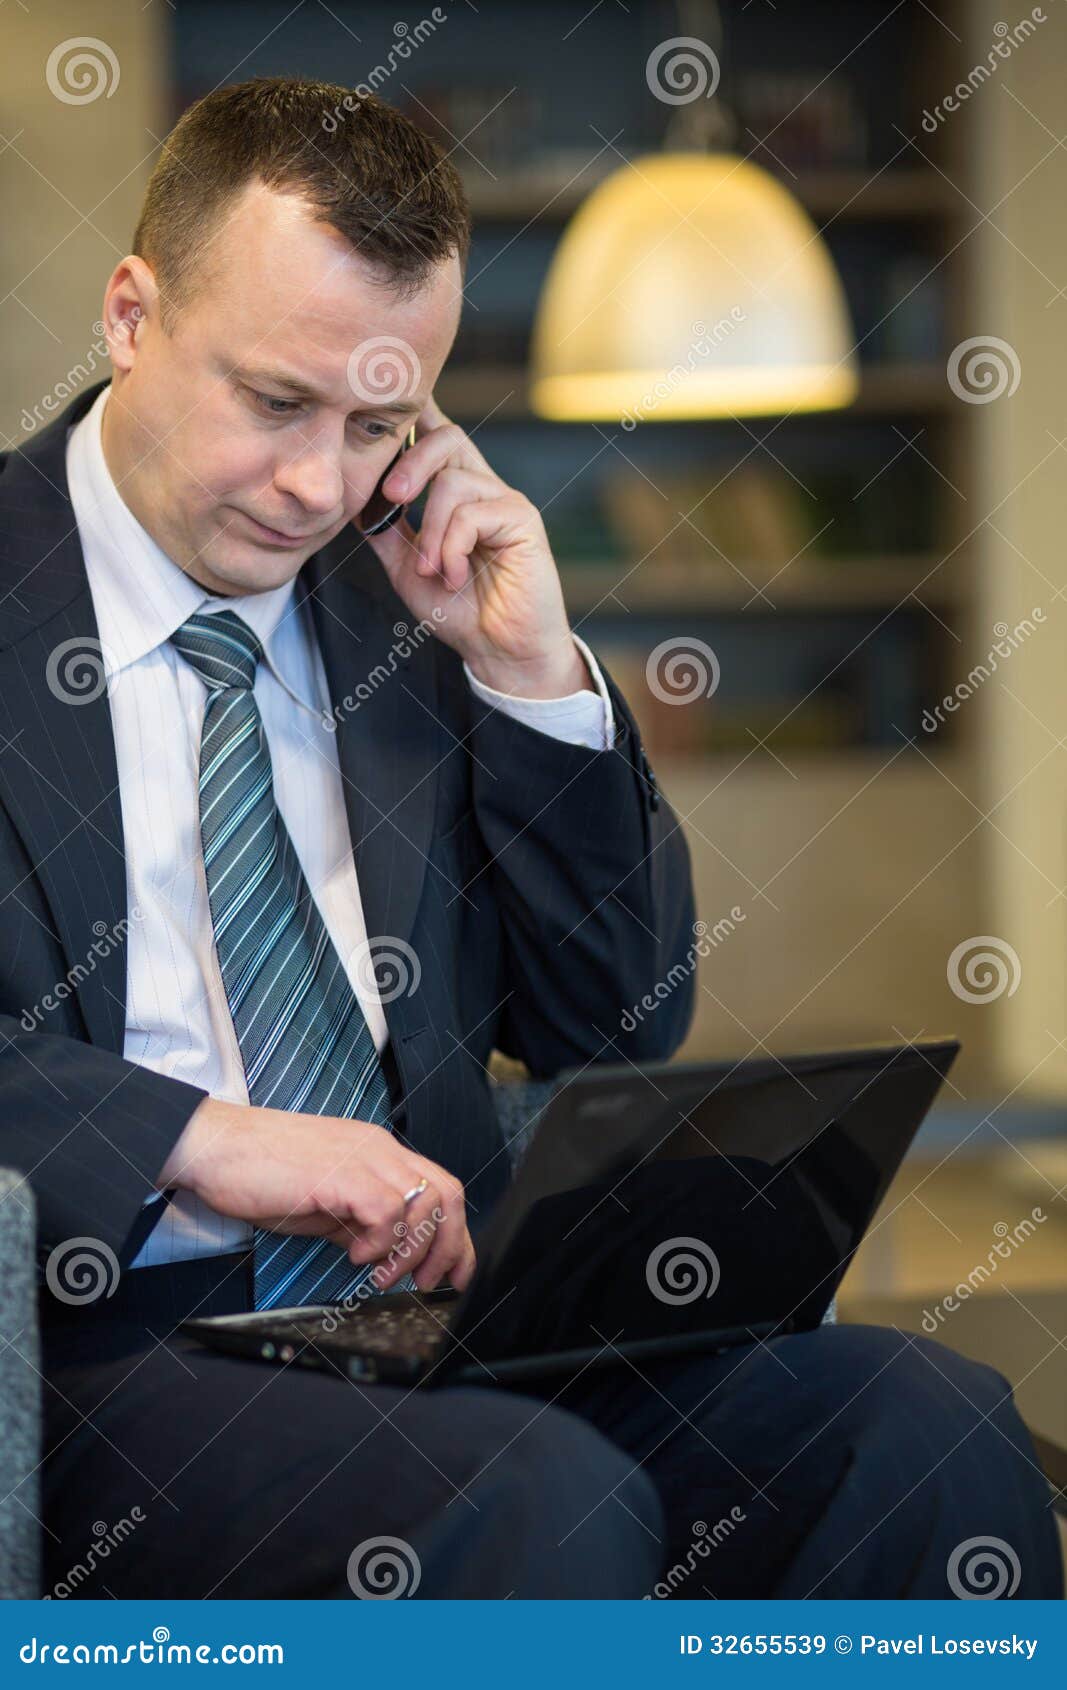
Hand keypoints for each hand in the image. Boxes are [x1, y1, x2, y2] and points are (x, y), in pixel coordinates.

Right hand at [157, 1098, 473, 1292]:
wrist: (214, 1147)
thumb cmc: (258, 1171)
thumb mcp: (322, 1201)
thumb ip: (357, 1220)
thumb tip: (383, 1252)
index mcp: (377, 1153)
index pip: (441, 1188)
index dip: (456, 1236)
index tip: (453, 1274)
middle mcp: (378, 1149)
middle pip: (448, 1193)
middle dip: (446, 1247)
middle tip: (424, 1282)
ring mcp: (362, 1156)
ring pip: (424, 1202)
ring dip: (409, 1250)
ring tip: (379, 1272)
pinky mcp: (339, 1172)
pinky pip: (386, 1209)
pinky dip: (379, 1241)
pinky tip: (353, 1254)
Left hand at [361, 394, 591, 698]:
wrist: (500, 651)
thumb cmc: (460, 611)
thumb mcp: (407, 567)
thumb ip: (387, 530)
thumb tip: (358, 499)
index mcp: (458, 493)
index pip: (437, 435)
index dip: (416, 410)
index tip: (385, 395)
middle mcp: (484, 488)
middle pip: (446, 437)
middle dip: (410, 462)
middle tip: (393, 498)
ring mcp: (506, 502)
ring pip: (454, 483)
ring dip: (432, 532)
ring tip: (434, 570)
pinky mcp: (523, 521)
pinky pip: (474, 514)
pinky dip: (453, 548)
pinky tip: (455, 575)